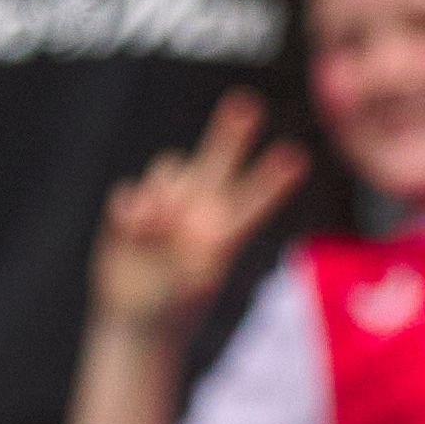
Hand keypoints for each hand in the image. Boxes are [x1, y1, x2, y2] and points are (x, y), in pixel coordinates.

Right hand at [89, 91, 304, 334]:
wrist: (136, 321)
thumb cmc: (175, 308)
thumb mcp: (195, 281)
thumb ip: (189, 237)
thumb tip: (166, 205)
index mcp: (224, 227)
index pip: (254, 196)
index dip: (273, 178)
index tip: (296, 158)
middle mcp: (198, 207)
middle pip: (218, 156)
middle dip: (230, 131)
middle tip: (246, 102)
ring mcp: (163, 205)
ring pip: (168, 168)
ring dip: (162, 193)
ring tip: (156, 228)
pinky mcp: (130, 211)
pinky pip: (128, 189)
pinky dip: (130, 209)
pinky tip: (134, 231)